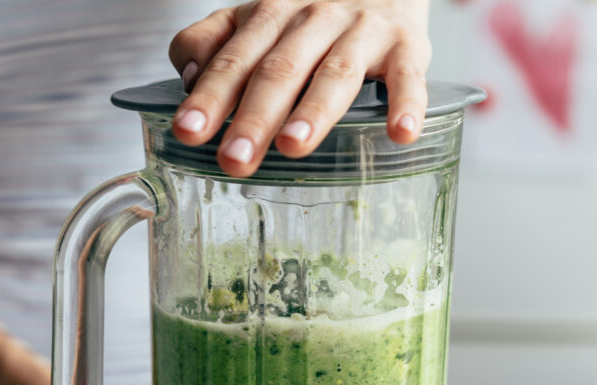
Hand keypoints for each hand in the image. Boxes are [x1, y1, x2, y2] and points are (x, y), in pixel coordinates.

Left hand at [169, 0, 431, 176]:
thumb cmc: (309, 13)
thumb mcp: (255, 18)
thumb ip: (213, 42)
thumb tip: (187, 76)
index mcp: (269, 16)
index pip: (234, 60)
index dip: (209, 96)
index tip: (188, 132)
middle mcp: (313, 19)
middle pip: (280, 70)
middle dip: (254, 116)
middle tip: (235, 158)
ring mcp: (362, 30)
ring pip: (336, 72)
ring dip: (315, 110)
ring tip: (293, 146)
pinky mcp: (407, 44)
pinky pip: (408, 74)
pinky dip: (406, 102)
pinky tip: (399, 133)